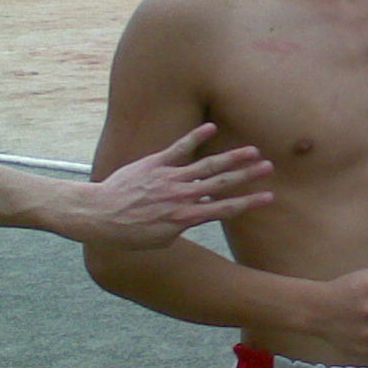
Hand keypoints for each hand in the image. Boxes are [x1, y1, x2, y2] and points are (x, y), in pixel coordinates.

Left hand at [80, 123, 272, 248]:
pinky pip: (179, 148)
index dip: (249, 202)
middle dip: (248, 175)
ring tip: (253, 149)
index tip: (269, 197)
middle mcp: (182, 196)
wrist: (98, 216)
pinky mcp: (155, 164)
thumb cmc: (127, 234)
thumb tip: (193, 217)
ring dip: (231, 157)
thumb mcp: (160, 240)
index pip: (225, 209)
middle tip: (270, 166)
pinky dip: (195, 137)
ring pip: (207, 165)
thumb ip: (181, 227)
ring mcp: (169, 177)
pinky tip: (212, 127)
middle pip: (222, 183)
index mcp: (185, 218)